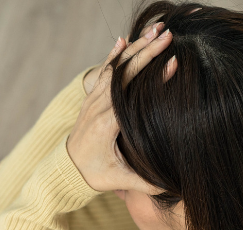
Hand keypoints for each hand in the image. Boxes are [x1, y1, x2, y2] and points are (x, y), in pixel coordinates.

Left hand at [67, 24, 176, 192]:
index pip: (131, 95)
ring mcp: (93, 100)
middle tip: (169, 36)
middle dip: (147, 52)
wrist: (66, 168)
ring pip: (115, 67)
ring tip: (156, 30)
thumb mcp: (121, 181)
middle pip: (125, 73)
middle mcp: (98, 107)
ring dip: (136, 48)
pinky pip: (104, 71)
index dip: (152, 78)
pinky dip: (115, 54)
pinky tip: (125, 39)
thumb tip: (177, 186)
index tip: (172, 64)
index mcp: (106, 124)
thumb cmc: (95, 174)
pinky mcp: (92, 98)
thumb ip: (148, 183)